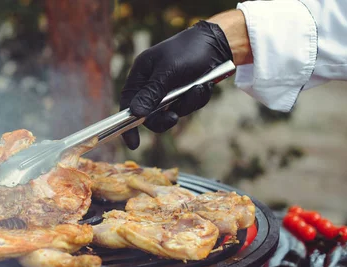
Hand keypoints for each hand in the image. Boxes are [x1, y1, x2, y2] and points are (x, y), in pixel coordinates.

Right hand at [120, 20, 232, 149]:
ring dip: (186, 104)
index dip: (127, 124)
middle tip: (174, 117)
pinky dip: (196, 99)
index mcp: (141, 75)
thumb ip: (151, 93)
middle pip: (149, 115)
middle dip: (164, 118)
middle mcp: (152, 84)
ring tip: (198, 87)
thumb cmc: (188, 50)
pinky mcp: (184, 94)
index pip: (128, 103)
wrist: (218, 43)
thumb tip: (135, 113)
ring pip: (171, 113)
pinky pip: (186, 107)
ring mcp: (168, 91)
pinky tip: (203, 85)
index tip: (134, 143)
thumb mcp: (168, 71)